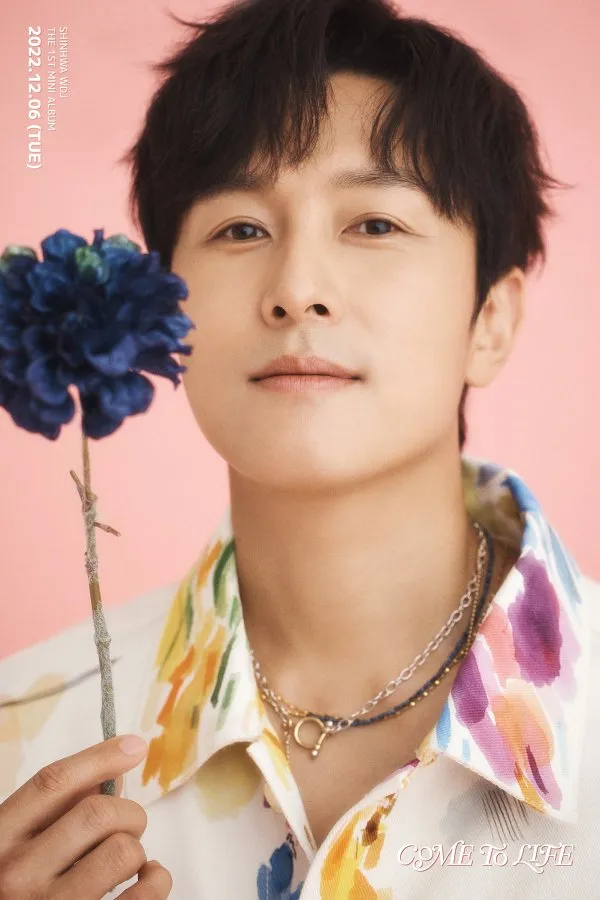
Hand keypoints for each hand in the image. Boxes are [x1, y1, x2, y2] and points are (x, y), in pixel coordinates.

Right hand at [0, 734, 171, 898]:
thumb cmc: (19, 887)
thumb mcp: (19, 845)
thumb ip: (57, 810)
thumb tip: (112, 774)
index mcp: (0, 841)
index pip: (52, 783)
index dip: (99, 757)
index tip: (134, 746)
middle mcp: (18, 876)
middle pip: (97, 812)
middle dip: (127, 811)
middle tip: (128, 825)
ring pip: (123, 851)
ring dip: (137, 849)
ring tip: (126, 860)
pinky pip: (144, 895)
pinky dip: (157, 879)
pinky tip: (147, 879)